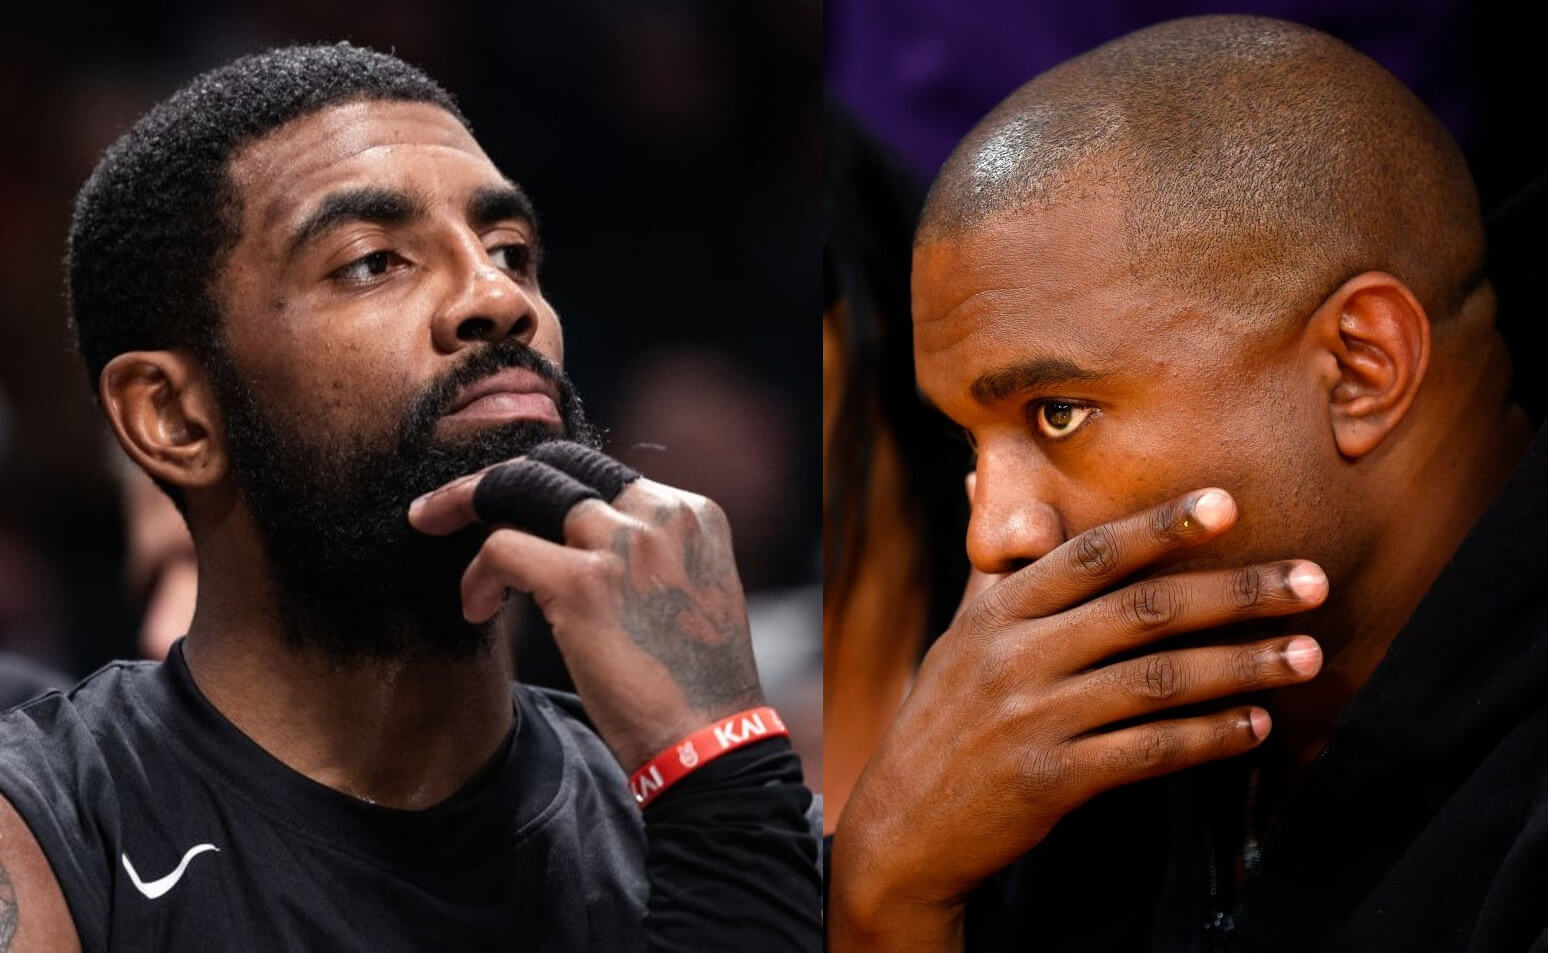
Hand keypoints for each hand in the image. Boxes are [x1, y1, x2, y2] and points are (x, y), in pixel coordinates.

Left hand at [409, 455, 762, 771]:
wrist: (711, 745)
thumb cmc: (693, 688)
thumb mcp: (687, 597)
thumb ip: (644, 557)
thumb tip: (571, 543)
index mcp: (692, 514)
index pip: (601, 471)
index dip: (545, 486)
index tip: (509, 511)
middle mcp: (663, 514)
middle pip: (561, 462)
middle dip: (496, 475)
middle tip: (443, 505)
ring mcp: (624, 543)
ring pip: (522, 486)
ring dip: (465, 501)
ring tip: (429, 526)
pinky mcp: (586, 581)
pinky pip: (502, 547)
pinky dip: (477, 574)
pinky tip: (476, 608)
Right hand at [829, 488, 1325, 948]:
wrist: (904, 822)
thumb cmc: (945, 716)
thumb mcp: (960, 636)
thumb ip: (996, 570)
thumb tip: (987, 482)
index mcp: (999, 611)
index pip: (1090, 556)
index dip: (1160, 527)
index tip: (1228, 504)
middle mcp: (1015, 656)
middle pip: (1143, 611)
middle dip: (1235, 593)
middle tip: (1310, 581)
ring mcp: (1032, 719)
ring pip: (1156, 681)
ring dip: (1241, 665)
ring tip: (1307, 655)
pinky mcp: (1050, 781)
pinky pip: (1146, 752)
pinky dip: (1207, 738)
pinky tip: (1256, 728)